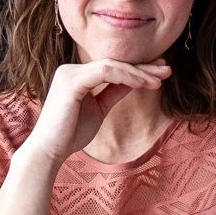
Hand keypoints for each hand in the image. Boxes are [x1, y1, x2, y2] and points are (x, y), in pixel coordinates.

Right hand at [22, 59, 170, 164]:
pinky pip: (106, 73)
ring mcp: (70, 73)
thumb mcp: (99, 109)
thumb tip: (134, 82)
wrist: (48, 151)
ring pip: (112, 66)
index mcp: (76, 75)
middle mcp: (71, 69)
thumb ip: (114, 92)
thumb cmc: (70, 134)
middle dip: (142, 67)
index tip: (159, 73)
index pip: (112, 67)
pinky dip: (127, 77)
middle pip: (114, 63)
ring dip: (139, 73)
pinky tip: (143, 84)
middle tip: (166, 70)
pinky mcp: (72, 81)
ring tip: (159, 80)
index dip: (136, 69)